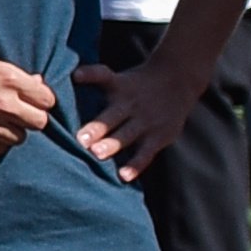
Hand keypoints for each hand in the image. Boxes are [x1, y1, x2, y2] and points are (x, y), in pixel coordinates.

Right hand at [0, 44, 59, 152]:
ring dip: (12, 132)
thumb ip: (12, 76)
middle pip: (39, 122)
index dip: (39, 101)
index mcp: (9, 77)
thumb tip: (35, 83)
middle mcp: (3, 101)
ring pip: (20, 138)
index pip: (46, 99)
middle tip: (17, 114)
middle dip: (30, 119)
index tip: (30, 101)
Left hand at [76, 49, 209, 177]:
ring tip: (97, 154)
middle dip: (97, 127)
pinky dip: (135, 164)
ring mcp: (146, 121)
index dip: (90, 76)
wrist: (179, 81)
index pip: (103, 77)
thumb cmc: (136, 85)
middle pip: (112, 115)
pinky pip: (145, 152)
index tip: (76, 77)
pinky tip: (123, 176)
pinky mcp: (159, 136)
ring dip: (113, 144)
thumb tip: (71, 74)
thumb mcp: (117, 78)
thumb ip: (95, 77)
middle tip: (81, 139)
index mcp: (119, 88)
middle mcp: (132, 105)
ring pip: (127, 135)